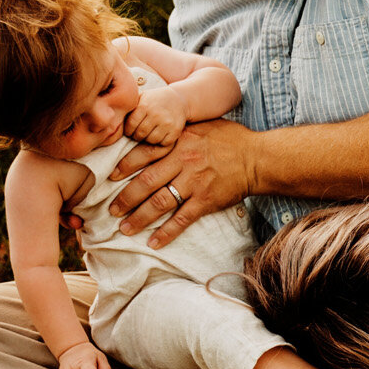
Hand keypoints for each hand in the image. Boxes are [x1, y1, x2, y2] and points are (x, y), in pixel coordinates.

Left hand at [109, 118, 254, 248]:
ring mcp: (194, 182)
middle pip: (146, 182)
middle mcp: (183, 162)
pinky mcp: (206, 200)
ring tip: (125, 228)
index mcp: (178, 142)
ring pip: (160, 202)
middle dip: (126, 198)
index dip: (124, 166)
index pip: (144, 154)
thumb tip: (157, 132)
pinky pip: (182, 219)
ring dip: (140, 217)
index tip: (111, 176)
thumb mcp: (201, 126)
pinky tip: (154, 242)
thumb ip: (178, 131)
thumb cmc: (230, 138)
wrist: (257, 157)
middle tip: (111, 210)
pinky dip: (167, 232)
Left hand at [124, 86, 187, 147]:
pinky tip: (159, 135)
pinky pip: (164, 143)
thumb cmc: (154, 100)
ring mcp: (167, 123)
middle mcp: (156, 114)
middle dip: (137, 136)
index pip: (131, 125)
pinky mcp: (176, 130)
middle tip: (138, 135)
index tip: (130, 131)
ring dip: (148, 139)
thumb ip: (130, 106)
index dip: (128, 131)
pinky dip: (161, 141)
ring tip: (148, 134)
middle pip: (140, 134)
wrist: (178, 99)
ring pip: (152, 140)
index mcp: (145, 106)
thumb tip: (113, 118)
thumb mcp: (141, 97)